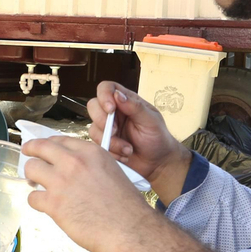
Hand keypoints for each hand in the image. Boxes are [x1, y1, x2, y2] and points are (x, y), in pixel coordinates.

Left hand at [22, 135, 154, 251]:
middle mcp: (73, 162)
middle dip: (30, 150)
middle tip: (27, 154)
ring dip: (31, 177)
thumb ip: (90, 164)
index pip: (59, 139)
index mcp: (90, 152)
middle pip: (39, 147)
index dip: (49, 144)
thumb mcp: (111, 171)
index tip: (44, 149)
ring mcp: (61, 182)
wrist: (128, 229)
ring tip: (36, 184)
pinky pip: (32, 197)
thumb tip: (72, 166)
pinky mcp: (53, 203)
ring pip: (31, 169)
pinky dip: (37, 202)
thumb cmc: (125, 206)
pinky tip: (45, 206)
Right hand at [88, 81, 192, 203]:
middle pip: (93, 106)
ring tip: (128, 149)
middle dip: (102, 120)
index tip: (110, 109)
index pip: (106, 88)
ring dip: (110, 141)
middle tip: (115, 131)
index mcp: (126, 101)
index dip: (104, 96)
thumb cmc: (157, 138)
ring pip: (94, 129)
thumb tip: (118, 95)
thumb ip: (135, 107)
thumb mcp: (151, 121)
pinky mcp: (104, 144)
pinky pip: (97, 145)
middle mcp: (113, 113)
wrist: (157, 163)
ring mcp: (107, 128)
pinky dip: (111, 152)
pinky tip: (125, 155)